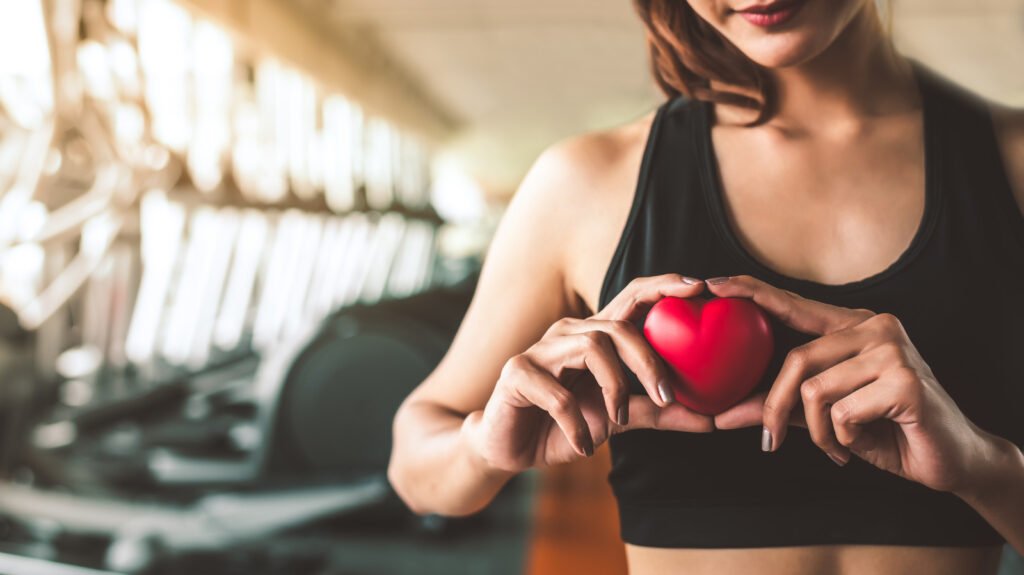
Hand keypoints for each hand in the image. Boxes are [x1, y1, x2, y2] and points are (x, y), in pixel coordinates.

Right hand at [465, 274, 714, 472]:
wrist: (510, 450)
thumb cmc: (563, 427)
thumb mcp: (617, 422)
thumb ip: (658, 414)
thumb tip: (712, 419)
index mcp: (594, 337)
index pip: (631, 300)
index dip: (663, 287)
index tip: (700, 289)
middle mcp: (568, 334)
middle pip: (616, 325)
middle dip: (649, 359)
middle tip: (668, 396)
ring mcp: (540, 350)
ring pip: (591, 347)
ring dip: (614, 388)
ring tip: (616, 423)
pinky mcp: (517, 374)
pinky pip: (558, 394)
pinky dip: (578, 425)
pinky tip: (584, 445)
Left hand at [709, 275, 1002, 494]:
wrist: (951, 461)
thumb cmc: (886, 432)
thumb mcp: (826, 416)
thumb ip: (780, 406)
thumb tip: (720, 414)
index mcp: (855, 327)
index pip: (795, 305)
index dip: (754, 292)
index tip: (714, 283)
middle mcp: (875, 328)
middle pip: (796, 359)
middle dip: (773, 408)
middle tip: (769, 442)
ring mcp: (893, 350)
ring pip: (815, 390)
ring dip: (818, 433)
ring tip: (838, 447)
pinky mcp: (905, 380)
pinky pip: (842, 413)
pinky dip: (842, 440)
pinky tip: (864, 444)